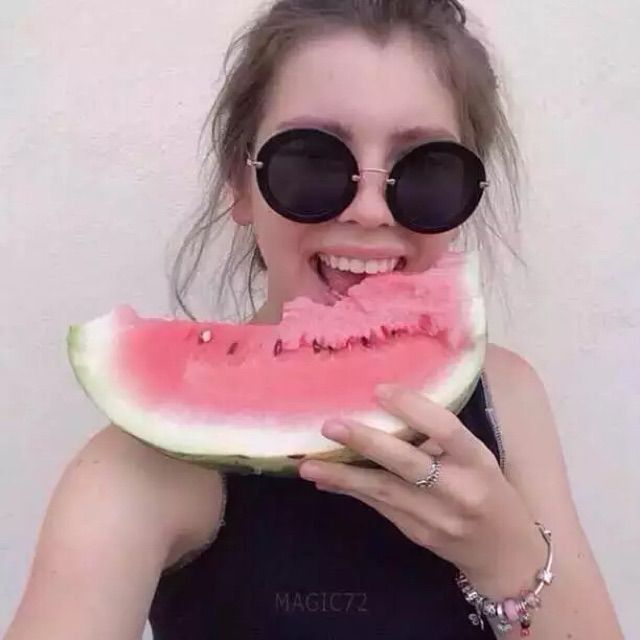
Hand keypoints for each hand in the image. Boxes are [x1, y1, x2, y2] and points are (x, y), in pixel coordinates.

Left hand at [297, 384, 544, 592]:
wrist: (505, 555)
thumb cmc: (491, 492)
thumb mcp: (478, 459)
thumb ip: (440, 439)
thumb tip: (385, 411)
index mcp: (478, 462)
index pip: (447, 430)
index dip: (413, 408)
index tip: (379, 390)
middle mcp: (458, 490)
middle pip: (407, 464)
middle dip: (366, 442)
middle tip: (330, 425)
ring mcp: (435, 518)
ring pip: (384, 491)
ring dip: (343, 475)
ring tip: (308, 464)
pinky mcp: (416, 534)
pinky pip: (378, 506)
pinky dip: (350, 490)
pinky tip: (324, 479)